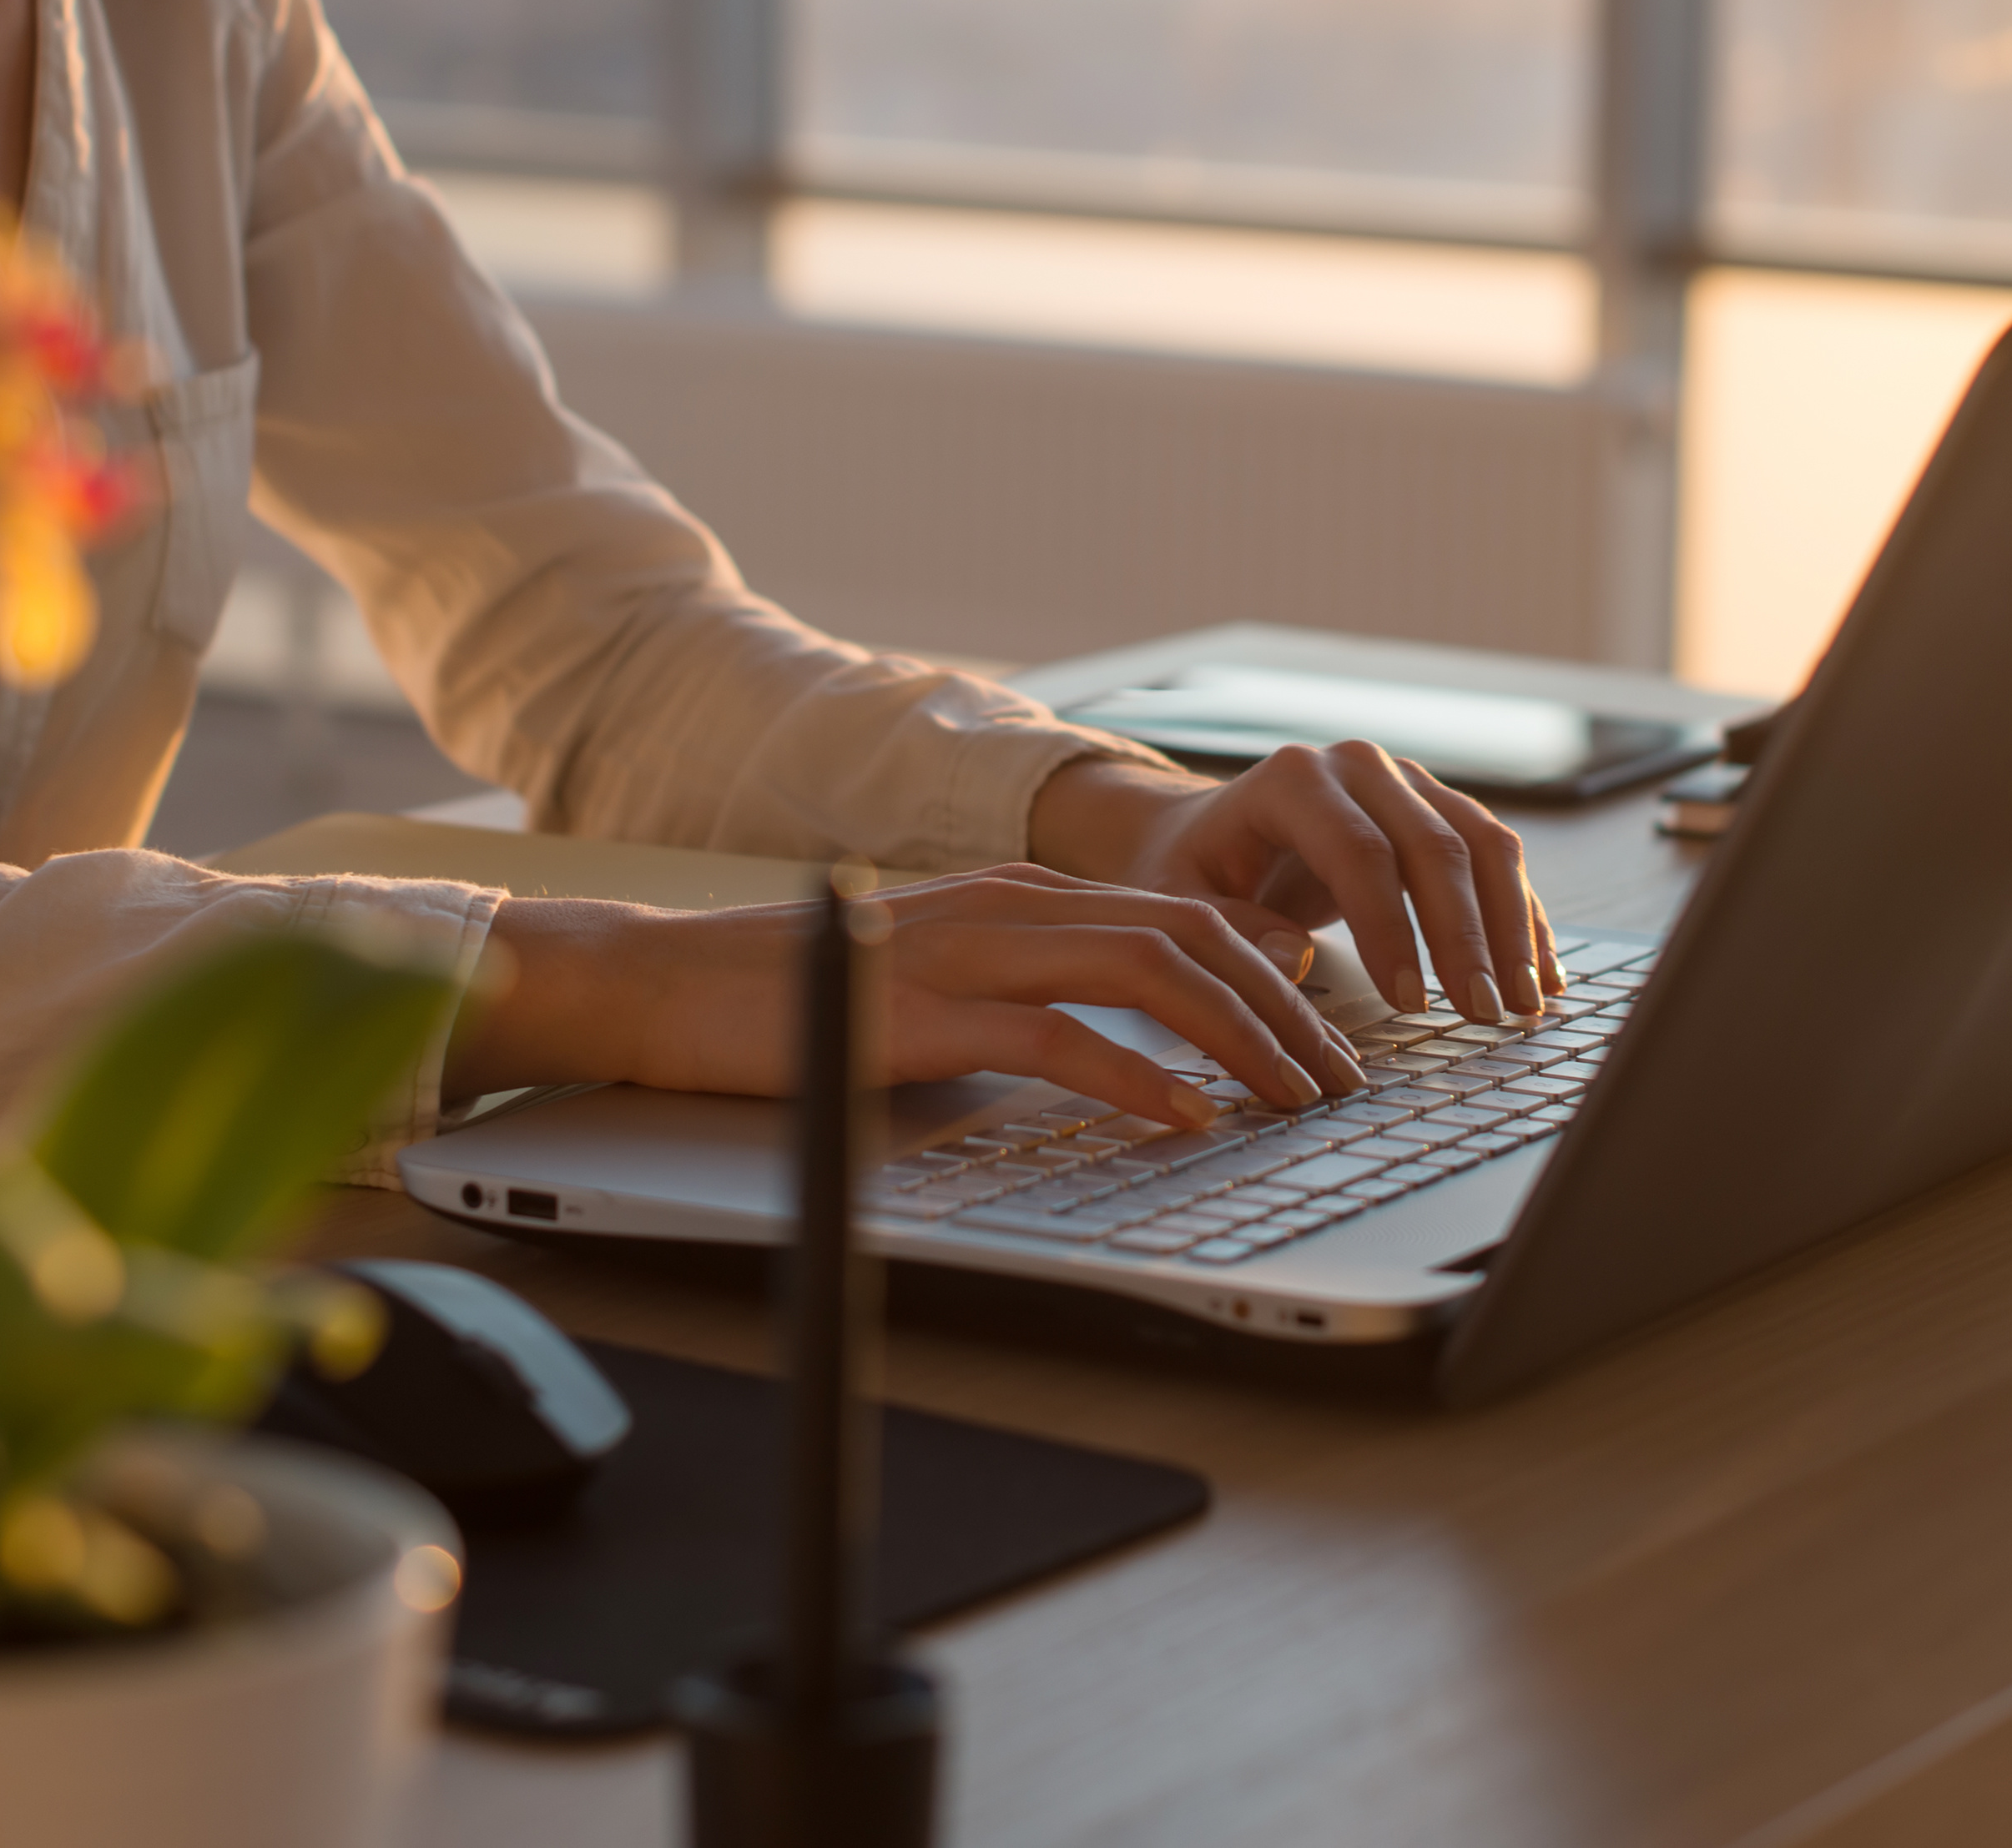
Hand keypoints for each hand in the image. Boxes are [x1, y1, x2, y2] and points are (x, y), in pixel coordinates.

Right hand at [444, 866, 1368, 1126]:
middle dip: (1286, 1009)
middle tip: (1342, 1078)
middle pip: (1194, 937)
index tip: (1329, 1027)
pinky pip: (1061, 1040)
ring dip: (1243, 1040)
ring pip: (1153, 975)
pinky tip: (1188, 1118)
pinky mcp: (929, 1012)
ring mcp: (973, 951)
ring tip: (1297, 1097)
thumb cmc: (801, 995)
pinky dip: (1139, 1079)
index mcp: (1025, 894)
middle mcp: (1014, 904)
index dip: (1270, 968)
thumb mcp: (945, 977)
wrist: (669, 983)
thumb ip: (1033, 989)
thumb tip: (1131, 1042)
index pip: (1183, 913)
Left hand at [1027, 745, 1564, 1022]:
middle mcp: (1362, 765)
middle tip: (1483, 1014)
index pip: (1360, 852)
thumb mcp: (1180, 900)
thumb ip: (1231, 929)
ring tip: (1525, 1004)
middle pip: (1435, 846)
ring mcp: (1408, 780)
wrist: (1208, 828)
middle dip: (1466, 938)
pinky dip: (1524, 915)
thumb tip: (1295, 960)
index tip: (1410, 1003)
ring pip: (1483, 844)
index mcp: (1295, 779)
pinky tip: (1542, 973)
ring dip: (1511, 928)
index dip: (1392, 929)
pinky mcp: (1439, 806)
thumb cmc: (1194, 869)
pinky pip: (1497, 855)